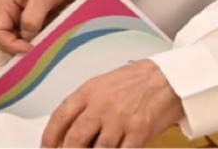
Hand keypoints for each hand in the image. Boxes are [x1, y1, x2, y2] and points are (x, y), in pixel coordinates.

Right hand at [0, 0, 78, 52]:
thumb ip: (32, 18)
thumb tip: (27, 38)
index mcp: (5, 1)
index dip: (11, 44)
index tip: (29, 49)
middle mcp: (12, 9)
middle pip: (10, 36)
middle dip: (22, 45)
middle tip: (39, 51)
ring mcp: (25, 13)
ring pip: (24, 37)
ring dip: (34, 43)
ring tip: (47, 47)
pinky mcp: (39, 16)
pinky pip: (37, 32)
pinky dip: (43, 37)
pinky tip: (52, 40)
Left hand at [41, 59, 183, 147]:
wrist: (171, 76)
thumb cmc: (139, 80)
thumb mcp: (105, 84)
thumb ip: (86, 104)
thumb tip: (71, 129)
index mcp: (90, 90)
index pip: (60, 117)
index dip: (49, 137)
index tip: (47, 148)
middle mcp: (102, 105)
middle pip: (75, 139)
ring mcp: (120, 119)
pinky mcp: (138, 131)